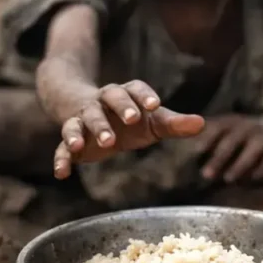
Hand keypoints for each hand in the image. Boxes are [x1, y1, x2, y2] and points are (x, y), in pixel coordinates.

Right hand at [53, 80, 204, 178]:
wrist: (88, 113)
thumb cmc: (130, 118)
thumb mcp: (153, 120)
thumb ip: (174, 123)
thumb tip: (201, 124)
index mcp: (125, 94)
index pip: (135, 89)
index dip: (145, 96)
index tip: (156, 105)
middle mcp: (101, 103)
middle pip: (108, 100)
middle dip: (119, 109)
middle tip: (131, 120)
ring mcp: (83, 120)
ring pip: (81, 121)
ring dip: (86, 131)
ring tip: (91, 144)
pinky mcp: (71, 140)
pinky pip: (62, 148)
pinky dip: (61, 159)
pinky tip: (62, 173)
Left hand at [196, 114, 262, 183]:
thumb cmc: (241, 135)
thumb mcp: (226, 129)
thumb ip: (208, 137)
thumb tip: (178, 152)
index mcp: (231, 122)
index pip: (217, 129)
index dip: (207, 139)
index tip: (196, 152)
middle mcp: (247, 127)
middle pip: (232, 142)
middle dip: (219, 159)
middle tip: (206, 175)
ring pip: (251, 152)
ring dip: (239, 166)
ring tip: (228, 179)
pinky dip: (261, 171)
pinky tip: (251, 180)